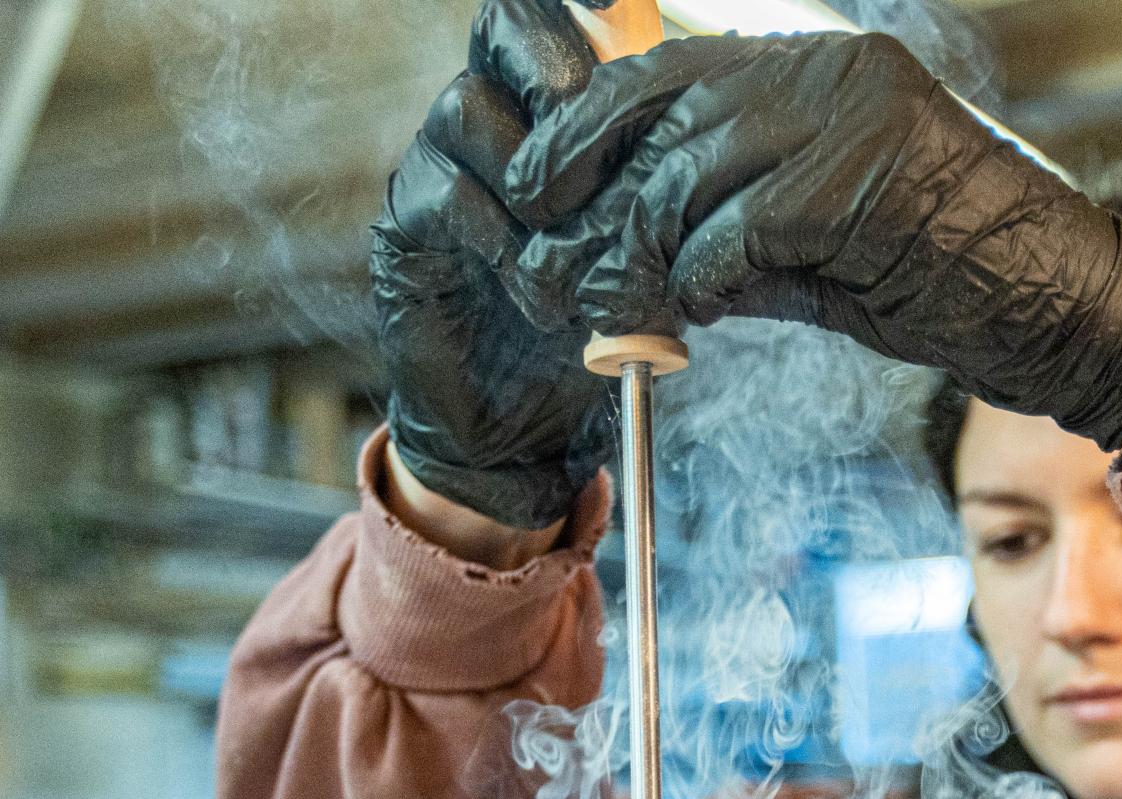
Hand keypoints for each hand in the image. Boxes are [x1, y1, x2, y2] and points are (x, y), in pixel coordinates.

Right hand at [369, 0, 620, 530]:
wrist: (521, 435)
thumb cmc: (591, 337)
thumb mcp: (648, 254)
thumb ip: (662, 187)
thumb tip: (718, 120)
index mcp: (545, 111)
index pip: (552, 16)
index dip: (588, 12)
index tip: (632, 20)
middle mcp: (487, 124)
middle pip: (502, 29)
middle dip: (559, 76)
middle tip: (604, 145)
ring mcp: (436, 169)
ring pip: (468, 109)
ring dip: (537, 177)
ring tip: (579, 255)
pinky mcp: (403, 228)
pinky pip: (444, 195)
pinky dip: (502, 241)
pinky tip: (539, 298)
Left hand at [497, 32, 1121, 452]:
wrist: (1066, 312)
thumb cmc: (955, 286)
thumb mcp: (822, 250)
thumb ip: (734, 233)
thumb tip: (636, 257)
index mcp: (826, 68)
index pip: (673, 72)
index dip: (591, 122)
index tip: (539, 178)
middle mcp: (834, 72)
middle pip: (663, 110)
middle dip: (587, 181)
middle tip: (542, 248)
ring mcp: (852, 118)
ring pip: (691, 173)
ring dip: (637, 252)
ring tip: (613, 305)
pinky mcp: (863, 181)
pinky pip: (738, 228)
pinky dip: (700, 278)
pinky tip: (690, 314)